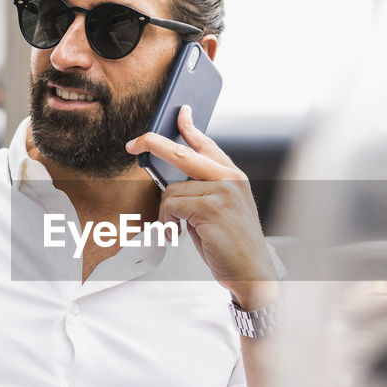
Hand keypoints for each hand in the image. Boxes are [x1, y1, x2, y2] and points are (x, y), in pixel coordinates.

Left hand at [125, 106, 280, 309]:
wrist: (253, 272)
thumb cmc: (234, 247)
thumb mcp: (220, 211)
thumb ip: (202, 193)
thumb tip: (171, 184)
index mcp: (234, 177)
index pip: (208, 145)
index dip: (191, 127)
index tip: (181, 113)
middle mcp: (230, 178)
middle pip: (183, 153)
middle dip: (153, 144)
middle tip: (133, 145)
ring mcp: (222, 191)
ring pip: (172, 189)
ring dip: (166, 212)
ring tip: (176, 229)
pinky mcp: (211, 208)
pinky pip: (172, 205)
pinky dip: (167, 222)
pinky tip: (177, 234)